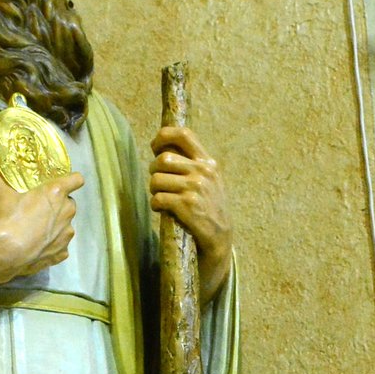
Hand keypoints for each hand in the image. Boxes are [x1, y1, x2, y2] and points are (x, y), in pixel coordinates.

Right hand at [0, 163, 83, 294]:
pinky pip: (61, 248)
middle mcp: (67, 212)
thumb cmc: (9, 218)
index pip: (76, 179)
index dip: (71, 180)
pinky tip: (38, 248)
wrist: (9, 252)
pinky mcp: (62, 253)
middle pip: (69, 204)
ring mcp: (66, 234)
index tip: (64, 184)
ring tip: (37, 231)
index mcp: (56, 193)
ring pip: (66, 226)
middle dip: (58, 206)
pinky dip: (52, 247)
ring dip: (56, 226)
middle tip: (39, 209)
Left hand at [150, 126, 231, 301]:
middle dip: (154, 172)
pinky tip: (162, 210)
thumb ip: (191, 164)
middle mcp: (203, 172)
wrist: (220, 239)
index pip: (183, 134)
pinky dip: (155, 205)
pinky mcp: (187, 206)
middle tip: (159, 184)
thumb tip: (162, 148)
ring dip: (153, 190)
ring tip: (162, 199)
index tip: (155, 147)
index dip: (163, 136)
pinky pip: (157, 198)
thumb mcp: (208, 181)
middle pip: (163, 159)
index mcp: (208, 163)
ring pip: (156, 179)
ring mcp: (196, 188)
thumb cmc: (209, 208)